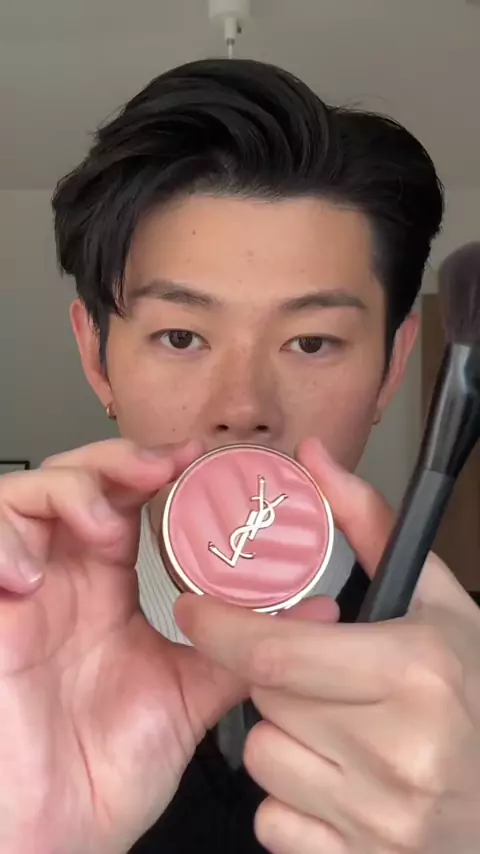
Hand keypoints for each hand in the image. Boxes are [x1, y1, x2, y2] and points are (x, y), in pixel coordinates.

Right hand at [0, 439, 246, 853]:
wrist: (56, 833)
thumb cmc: (105, 769)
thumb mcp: (185, 696)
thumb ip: (242, 651)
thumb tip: (315, 615)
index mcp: (109, 590)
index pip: (127, 502)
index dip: (157, 469)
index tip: (200, 459)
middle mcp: (67, 580)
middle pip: (80, 481)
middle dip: (118, 462)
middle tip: (160, 470)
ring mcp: (27, 592)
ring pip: (29, 496)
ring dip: (70, 492)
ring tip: (105, 524)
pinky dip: (5, 542)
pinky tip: (32, 575)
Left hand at [178, 437, 479, 853]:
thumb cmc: (470, 686)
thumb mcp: (431, 596)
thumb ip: (365, 523)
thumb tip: (314, 458)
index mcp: (412, 671)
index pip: (275, 653)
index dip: (219, 628)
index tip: (193, 609)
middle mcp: (398, 750)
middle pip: (265, 700)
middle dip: (272, 676)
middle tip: (318, 670)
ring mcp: (381, 816)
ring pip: (263, 758)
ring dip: (283, 733)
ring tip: (337, 724)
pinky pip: (275, 821)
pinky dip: (292, 795)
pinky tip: (339, 775)